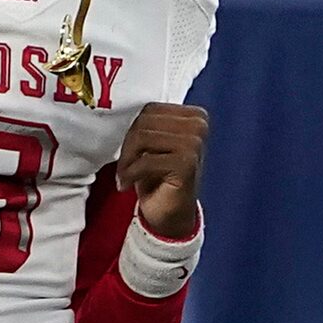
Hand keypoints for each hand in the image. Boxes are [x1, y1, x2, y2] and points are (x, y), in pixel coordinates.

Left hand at [116, 103, 207, 238]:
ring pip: (142, 137)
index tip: (128, 151)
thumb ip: (149, 123)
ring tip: (124, 175)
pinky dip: (131, 173)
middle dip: (127, 146)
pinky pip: (146, 160)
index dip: (132, 129)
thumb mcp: (154, 143)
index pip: (150, 109)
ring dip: (126, 160)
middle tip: (123, 166)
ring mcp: (195, 143)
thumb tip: (123, 107)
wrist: (171, 214)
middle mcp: (199, 126)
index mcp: (194, 116)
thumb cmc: (160, 176)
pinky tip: (127, 185)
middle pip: (144, 121)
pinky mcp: (187, 163)